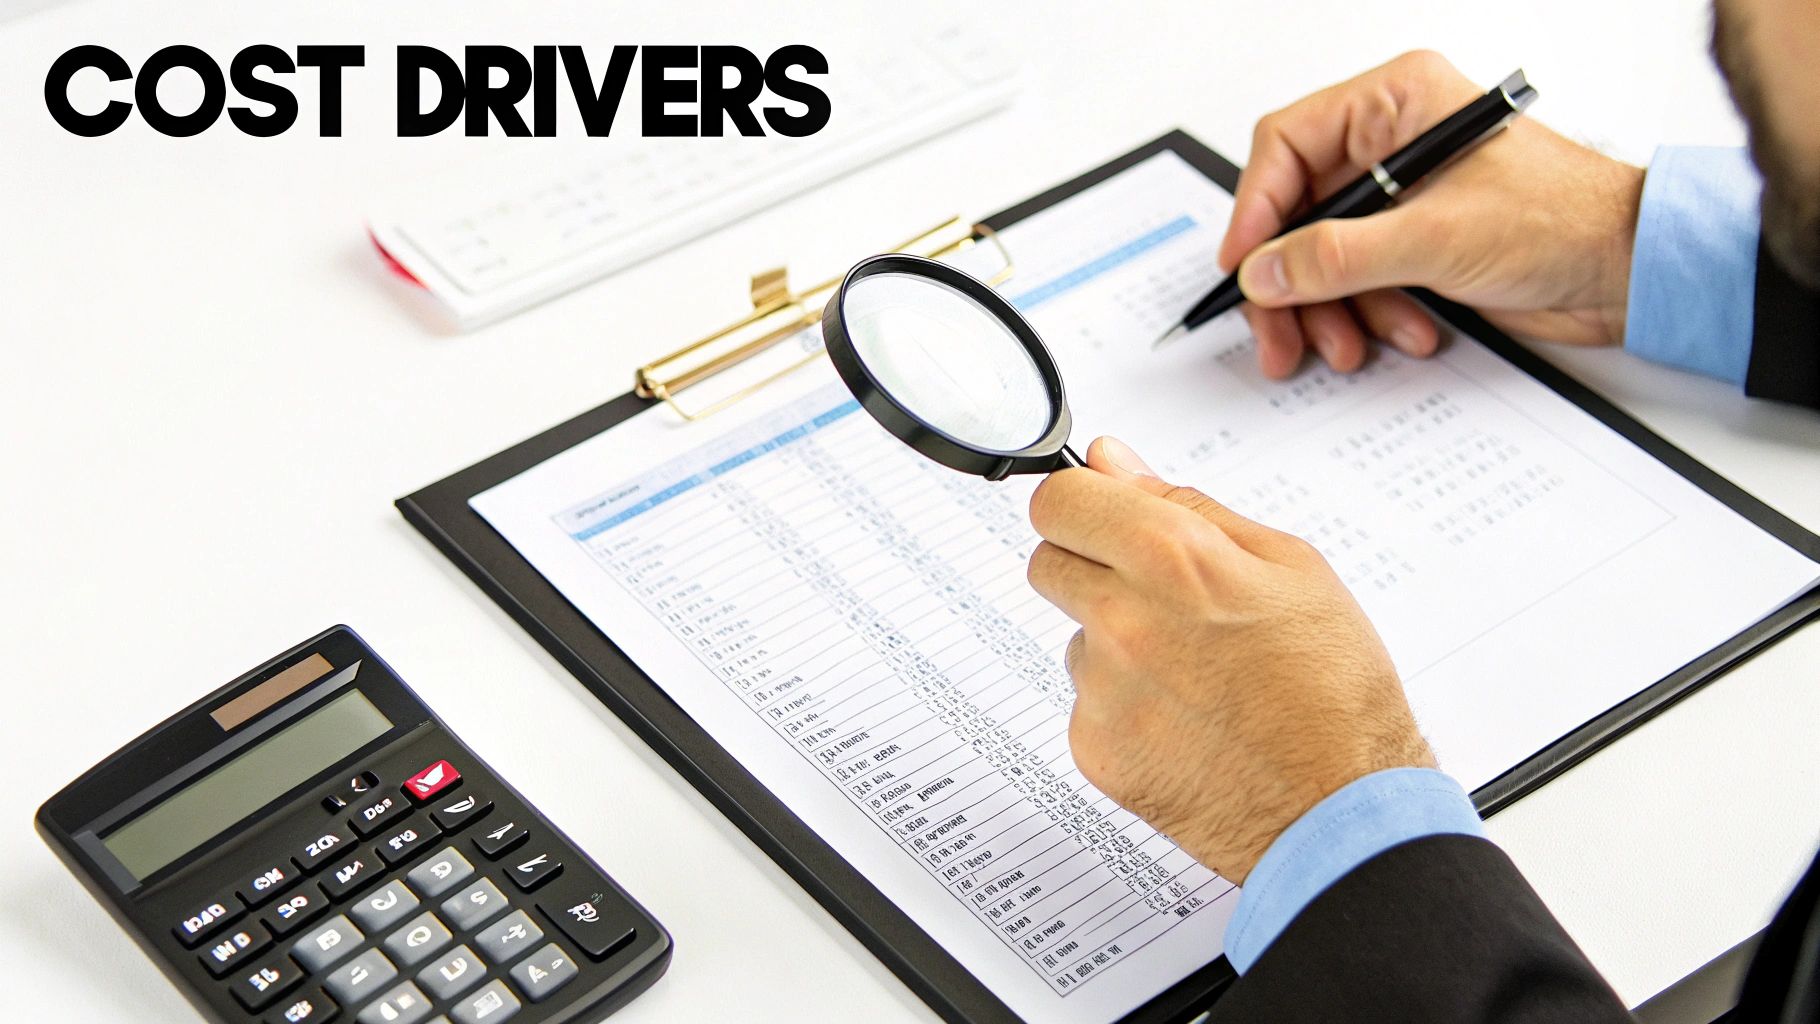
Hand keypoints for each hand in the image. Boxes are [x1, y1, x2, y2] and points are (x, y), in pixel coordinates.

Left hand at [1026, 437, 1434, 882]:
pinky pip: (1089, 703)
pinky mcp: (1094, 750)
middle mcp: (1121, 621)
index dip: (1082, 503)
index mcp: (1168, 558)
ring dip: (1118, 643)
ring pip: (1077, 637)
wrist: (1343, 813)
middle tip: (1162, 598)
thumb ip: (1183, 505)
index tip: (1102, 516)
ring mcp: (1102, 691)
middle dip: (1090, 565)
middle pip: (1047, 562)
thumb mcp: (1288, 565)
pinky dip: (1127, 707)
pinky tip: (1189, 721)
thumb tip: (1110, 461)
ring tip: (1200, 675)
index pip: (1058, 500)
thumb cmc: (1334, 687)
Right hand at [1220, 51, 1646, 377]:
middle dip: (1290, 282)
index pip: (1286, 146)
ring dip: (1331, 311)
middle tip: (1280, 334)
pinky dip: (1369, 316)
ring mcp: (1402, 196)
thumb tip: (1262, 272)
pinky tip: (1405, 334)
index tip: (1243, 269)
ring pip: (1321, 257)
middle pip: (1296, 212)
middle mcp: (1392, 142)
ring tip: (1350, 346)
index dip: (1255, 210)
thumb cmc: (1562, 220)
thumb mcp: (1434, 237)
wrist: (1628, 271)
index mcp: (1395, 102)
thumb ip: (1337, 256)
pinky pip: (1358, 283)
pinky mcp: (1416, 243)